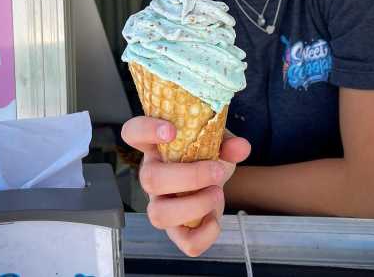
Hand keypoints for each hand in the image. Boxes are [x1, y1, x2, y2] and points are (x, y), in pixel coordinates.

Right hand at [121, 116, 250, 256]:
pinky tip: (215, 218)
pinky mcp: (177, 229)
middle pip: (149, 179)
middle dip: (189, 176)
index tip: (171, 130)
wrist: (212, 176)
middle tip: (216, 171)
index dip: (145, 130)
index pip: (133, 132)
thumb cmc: (205, 152)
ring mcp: (161, 204)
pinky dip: (205, 234)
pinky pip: (184, 242)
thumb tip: (240, 148)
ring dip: (194, 205)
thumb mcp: (215, 139)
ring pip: (159, 215)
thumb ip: (227, 142)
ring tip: (216, 193)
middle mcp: (152, 175)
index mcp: (156, 147)